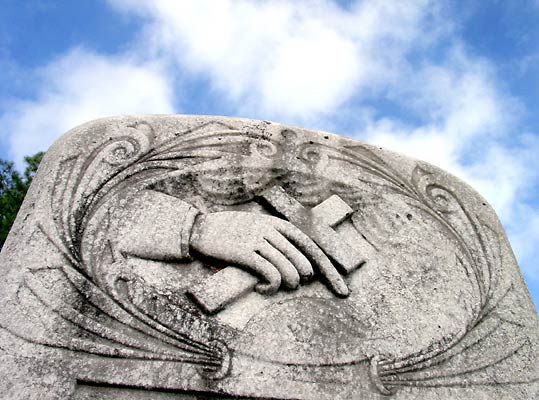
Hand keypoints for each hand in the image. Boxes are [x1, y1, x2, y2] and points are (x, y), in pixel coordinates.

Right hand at [189, 211, 348, 296]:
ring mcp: (260, 241)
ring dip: (286, 286)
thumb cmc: (230, 232)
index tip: (344, 290)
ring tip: (273, 286)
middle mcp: (273, 231)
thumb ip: (278, 239)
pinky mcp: (246, 253)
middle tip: (287, 284)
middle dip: (301, 280)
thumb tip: (302, 265)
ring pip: (291, 272)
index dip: (331, 271)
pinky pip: (271, 276)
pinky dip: (271, 288)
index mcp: (279, 224)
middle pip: (305, 263)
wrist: (200, 229)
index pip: (314, 248)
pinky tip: (262, 289)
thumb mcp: (258, 227)